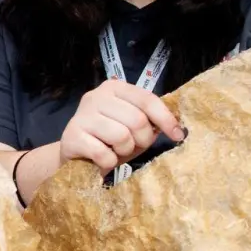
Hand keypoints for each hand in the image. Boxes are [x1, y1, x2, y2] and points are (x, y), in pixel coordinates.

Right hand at [58, 79, 185, 175]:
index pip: (147, 99)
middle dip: (143, 140)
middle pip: (137, 119)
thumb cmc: (108, 140)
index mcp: (114, 88)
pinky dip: (109, 162)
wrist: (75, 157)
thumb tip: (176, 128)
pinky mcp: (72, 137)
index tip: (178, 135)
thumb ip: (149, 121)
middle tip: (135, 147)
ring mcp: (82, 116)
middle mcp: (96, 96)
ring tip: (116, 152)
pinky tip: (102, 160)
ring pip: (121, 136)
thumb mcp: (132, 127)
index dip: (166, 118)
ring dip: (125, 151)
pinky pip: (104, 154)